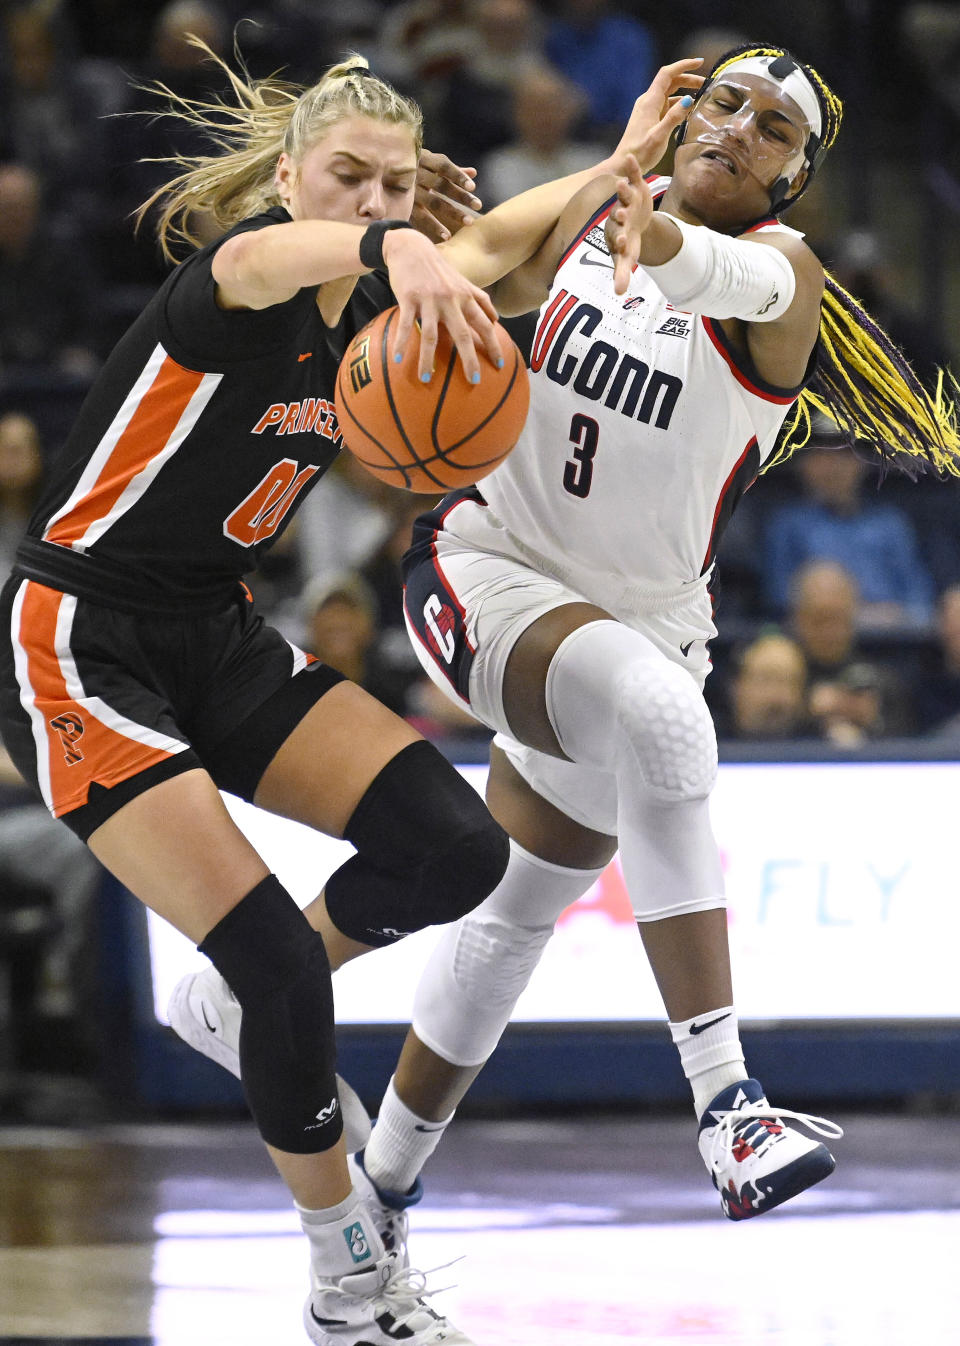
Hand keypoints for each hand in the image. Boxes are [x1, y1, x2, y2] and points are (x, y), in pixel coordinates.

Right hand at [382, 228, 501, 382]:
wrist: (410, 247)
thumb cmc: (438, 269)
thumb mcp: (462, 281)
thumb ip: (479, 300)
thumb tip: (496, 320)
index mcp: (465, 297)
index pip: (484, 324)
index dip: (493, 344)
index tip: (499, 364)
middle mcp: (451, 299)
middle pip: (462, 334)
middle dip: (470, 359)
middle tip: (474, 381)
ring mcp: (429, 299)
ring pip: (431, 335)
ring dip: (428, 360)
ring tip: (426, 380)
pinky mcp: (409, 298)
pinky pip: (406, 325)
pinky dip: (401, 343)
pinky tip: (398, 360)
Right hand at [411, 149, 482, 242]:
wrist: (381, 172)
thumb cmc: (415, 167)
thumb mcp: (431, 164)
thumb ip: (452, 171)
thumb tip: (474, 173)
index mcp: (425, 159)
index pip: (444, 166)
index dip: (458, 176)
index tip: (472, 187)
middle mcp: (417, 173)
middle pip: (441, 185)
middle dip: (460, 196)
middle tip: (478, 205)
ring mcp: (410, 189)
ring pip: (433, 202)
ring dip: (452, 212)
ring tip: (469, 222)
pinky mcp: (404, 205)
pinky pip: (421, 217)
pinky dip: (434, 226)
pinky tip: (447, 235)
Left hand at [605, 154, 652, 294]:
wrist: (632, 220)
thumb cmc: (627, 241)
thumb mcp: (625, 257)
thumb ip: (621, 273)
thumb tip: (618, 294)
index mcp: (619, 233)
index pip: (619, 238)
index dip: (620, 240)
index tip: (622, 243)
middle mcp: (621, 216)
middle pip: (620, 216)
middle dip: (621, 215)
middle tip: (621, 214)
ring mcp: (627, 201)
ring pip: (625, 195)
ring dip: (624, 190)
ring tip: (622, 184)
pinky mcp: (636, 187)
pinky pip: (633, 175)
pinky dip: (632, 167)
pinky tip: (630, 157)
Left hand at [610, 57, 703, 175]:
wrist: (624, 164)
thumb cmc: (640, 153)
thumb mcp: (659, 136)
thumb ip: (674, 118)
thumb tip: (689, 100)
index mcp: (650, 102)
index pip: (667, 74)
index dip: (683, 65)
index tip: (699, 62)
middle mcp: (648, 101)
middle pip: (670, 81)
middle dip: (688, 78)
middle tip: (706, 83)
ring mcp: (649, 109)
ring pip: (670, 92)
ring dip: (685, 90)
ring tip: (702, 95)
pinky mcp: (650, 118)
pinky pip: (667, 104)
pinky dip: (679, 103)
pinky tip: (689, 109)